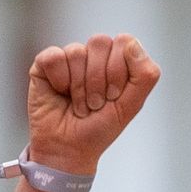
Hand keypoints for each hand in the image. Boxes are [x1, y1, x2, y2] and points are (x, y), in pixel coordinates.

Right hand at [26, 33, 159, 174]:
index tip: (114, 96)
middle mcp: (93, 56)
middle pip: (100, 42)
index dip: (119, 70)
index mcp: (116, 60)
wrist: (69, 149)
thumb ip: (145, 75)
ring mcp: (69, 58)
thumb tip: (132, 43)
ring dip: (80, 87)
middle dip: (100, 80)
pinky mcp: (45, 64)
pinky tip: (60, 94)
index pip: (124, 42)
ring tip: (79, 105)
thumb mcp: (131, 105)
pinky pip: (55, 57)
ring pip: (77, 52)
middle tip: (96, 103)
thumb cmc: (99, 129)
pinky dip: (60, 80)